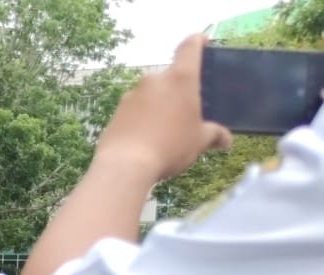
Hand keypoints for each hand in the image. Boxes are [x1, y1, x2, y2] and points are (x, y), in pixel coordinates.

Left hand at [94, 34, 231, 182]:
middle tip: (187, 109)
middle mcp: (154, 80)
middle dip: (179, 90)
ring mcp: (132, 94)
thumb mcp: (199, 141)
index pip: (189, 48)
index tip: (202, 41)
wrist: (125, 165)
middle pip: (170, 76)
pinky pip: (136, 109)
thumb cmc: (170, 146)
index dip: (197, 41)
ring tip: (166, 129)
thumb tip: (225, 139)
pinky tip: (147, 138)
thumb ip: (214, 134)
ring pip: (152, 94)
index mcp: (180, 78)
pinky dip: (143, 117)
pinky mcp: (117, 110)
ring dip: (159, 105)